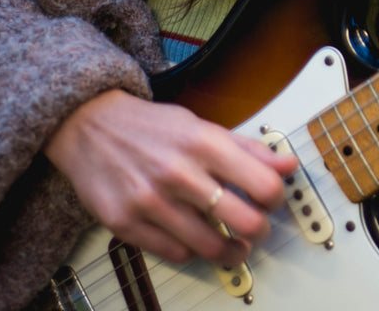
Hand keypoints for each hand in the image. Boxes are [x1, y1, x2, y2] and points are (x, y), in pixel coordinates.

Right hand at [44, 89, 298, 264]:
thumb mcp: (201, 125)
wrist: (89, 125)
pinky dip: (191, 250)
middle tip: (258, 229)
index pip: (262, 183)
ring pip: (211, 246)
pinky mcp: (125, 224)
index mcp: (203, 142)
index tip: (273, 200)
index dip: (276, 198)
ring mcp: (150, 201)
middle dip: (260, 231)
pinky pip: (175, 253)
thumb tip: (288, 165)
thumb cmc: (151, 126)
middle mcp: (179, 172)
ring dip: (231, 251)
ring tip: (235, 245)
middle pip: (244, 221)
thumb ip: (247, 148)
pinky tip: (195, 238)